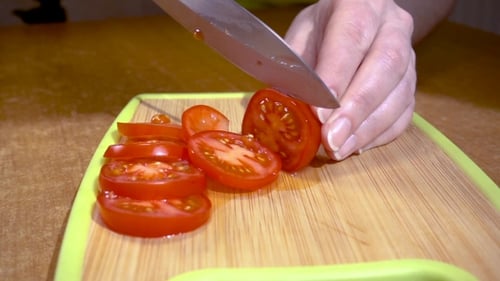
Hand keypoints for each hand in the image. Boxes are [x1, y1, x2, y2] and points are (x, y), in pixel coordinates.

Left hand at [285, 0, 415, 159]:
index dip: (336, 76)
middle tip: (331, 140)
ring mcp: (409, 54)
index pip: (351, 37)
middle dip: (356, 109)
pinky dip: (380, 134)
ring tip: (339, 149)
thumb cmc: (324, 30)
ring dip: (368, 128)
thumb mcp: (302, 35)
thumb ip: (295, 65)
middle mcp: (392, 26)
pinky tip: (356, 145)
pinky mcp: (411, 81)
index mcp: (359, 3)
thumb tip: (284, 105)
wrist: (357, 20)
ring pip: (400, 93)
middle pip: (385, 66)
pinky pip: (405, 111)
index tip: (319, 112)